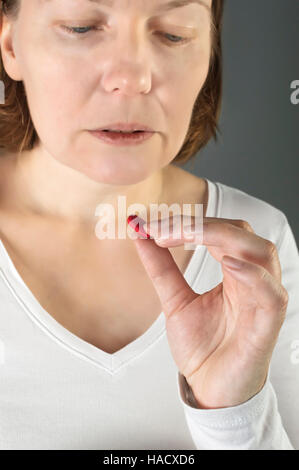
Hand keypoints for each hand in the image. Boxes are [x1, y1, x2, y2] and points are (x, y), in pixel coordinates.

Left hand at [128, 215, 288, 408]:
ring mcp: (263, 299)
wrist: (209, 389)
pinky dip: (253, 274)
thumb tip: (141, 233)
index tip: (150, 225)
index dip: (187, 222)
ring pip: (259, 252)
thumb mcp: (175, 301)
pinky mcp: (268, 324)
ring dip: (220, 236)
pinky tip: (227, 262)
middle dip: (199, 224)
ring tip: (183, 235)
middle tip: (160, 229)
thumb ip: (161, 267)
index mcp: (234, 271)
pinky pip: (271, 293)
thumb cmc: (203, 347)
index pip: (220, 231)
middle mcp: (252, 279)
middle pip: (239, 233)